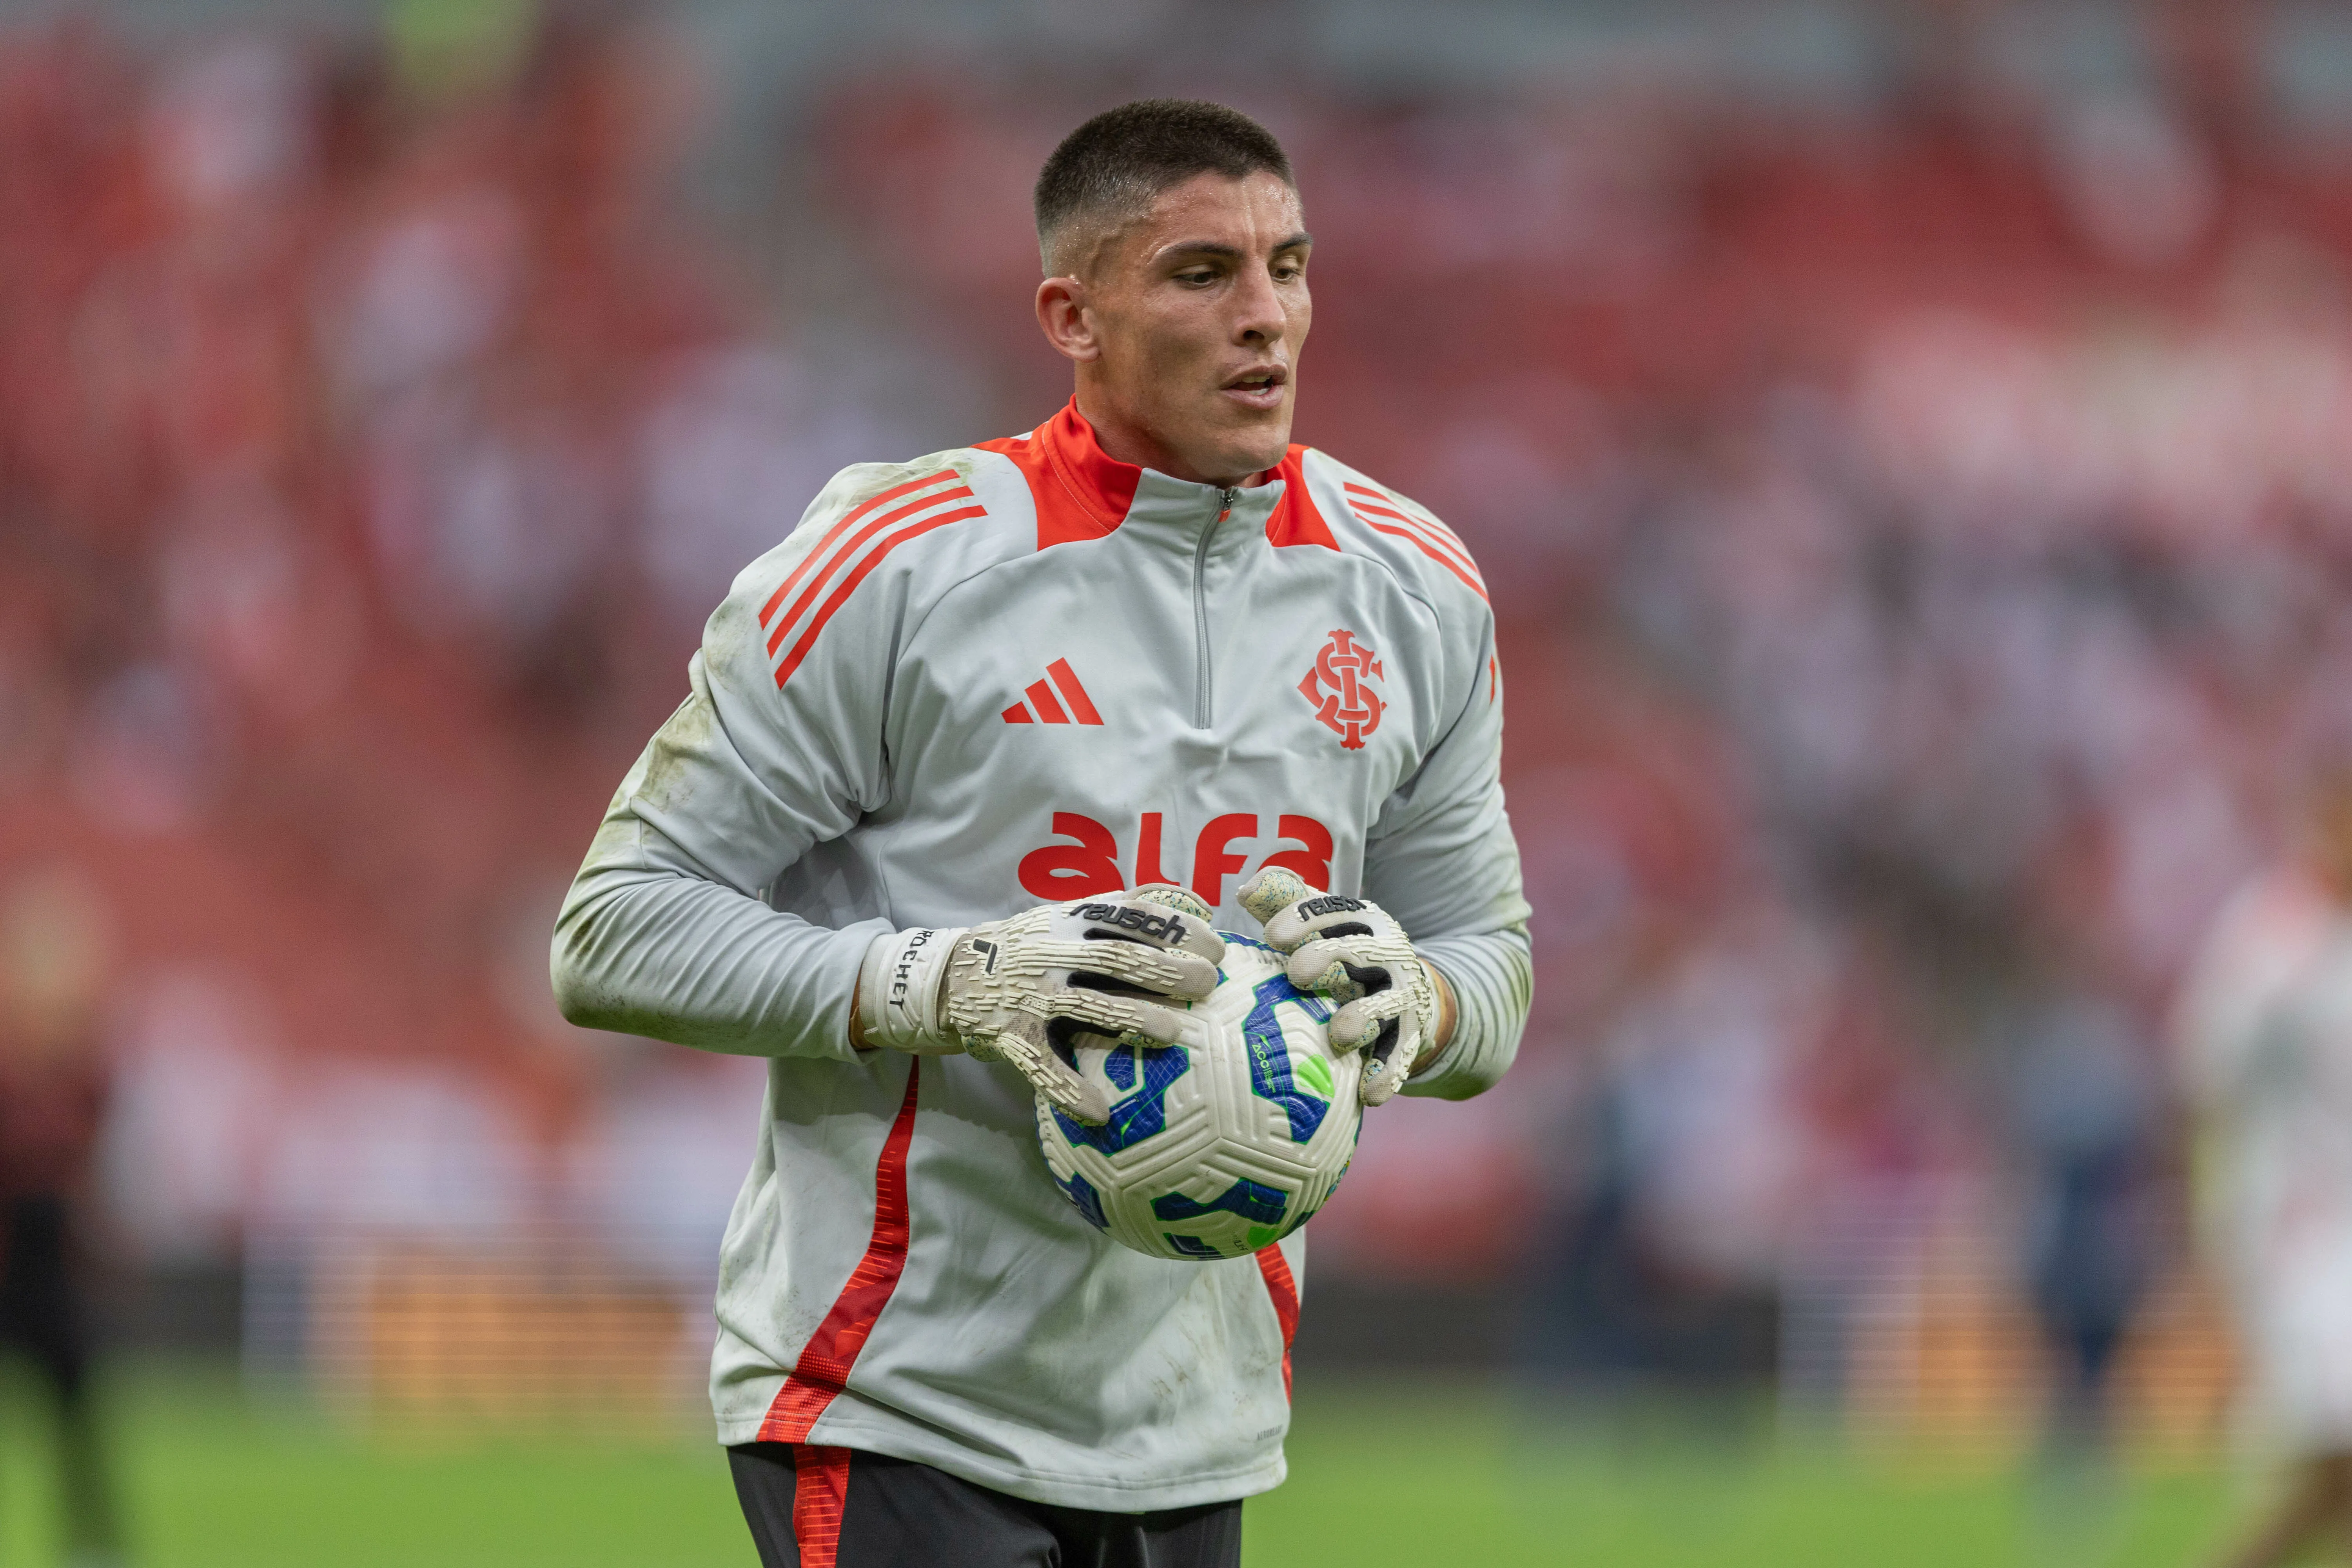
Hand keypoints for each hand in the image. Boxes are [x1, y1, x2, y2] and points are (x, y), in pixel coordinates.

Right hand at [856, 887, 1222, 1123]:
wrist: (951, 976)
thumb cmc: (1026, 947)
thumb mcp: (1065, 916)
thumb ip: (1118, 908)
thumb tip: (1189, 899)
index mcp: (1069, 919)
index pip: (1130, 915)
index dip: (1175, 928)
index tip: (1217, 946)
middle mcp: (1051, 952)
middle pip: (1116, 958)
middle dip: (1165, 969)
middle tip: (1207, 985)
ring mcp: (1029, 994)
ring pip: (1086, 1006)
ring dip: (1130, 1019)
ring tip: (1172, 1032)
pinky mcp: (1010, 1035)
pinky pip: (1042, 1066)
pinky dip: (1069, 1090)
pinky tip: (1100, 1113)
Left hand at [1236, 867, 1440, 1104]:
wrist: (1409, 994)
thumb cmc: (1342, 954)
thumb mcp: (1319, 925)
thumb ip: (1285, 904)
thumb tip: (1246, 888)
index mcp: (1360, 921)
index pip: (1333, 910)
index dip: (1304, 918)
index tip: (1271, 934)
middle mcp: (1385, 952)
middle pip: (1362, 948)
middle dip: (1332, 955)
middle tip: (1297, 972)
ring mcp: (1400, 994)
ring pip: (1387, 1002)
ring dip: (1365, 1015)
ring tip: (1341, 1031)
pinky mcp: (1410, 1033)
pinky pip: (1400, 1054)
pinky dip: (1387, 1072)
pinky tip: (1368, 1094)